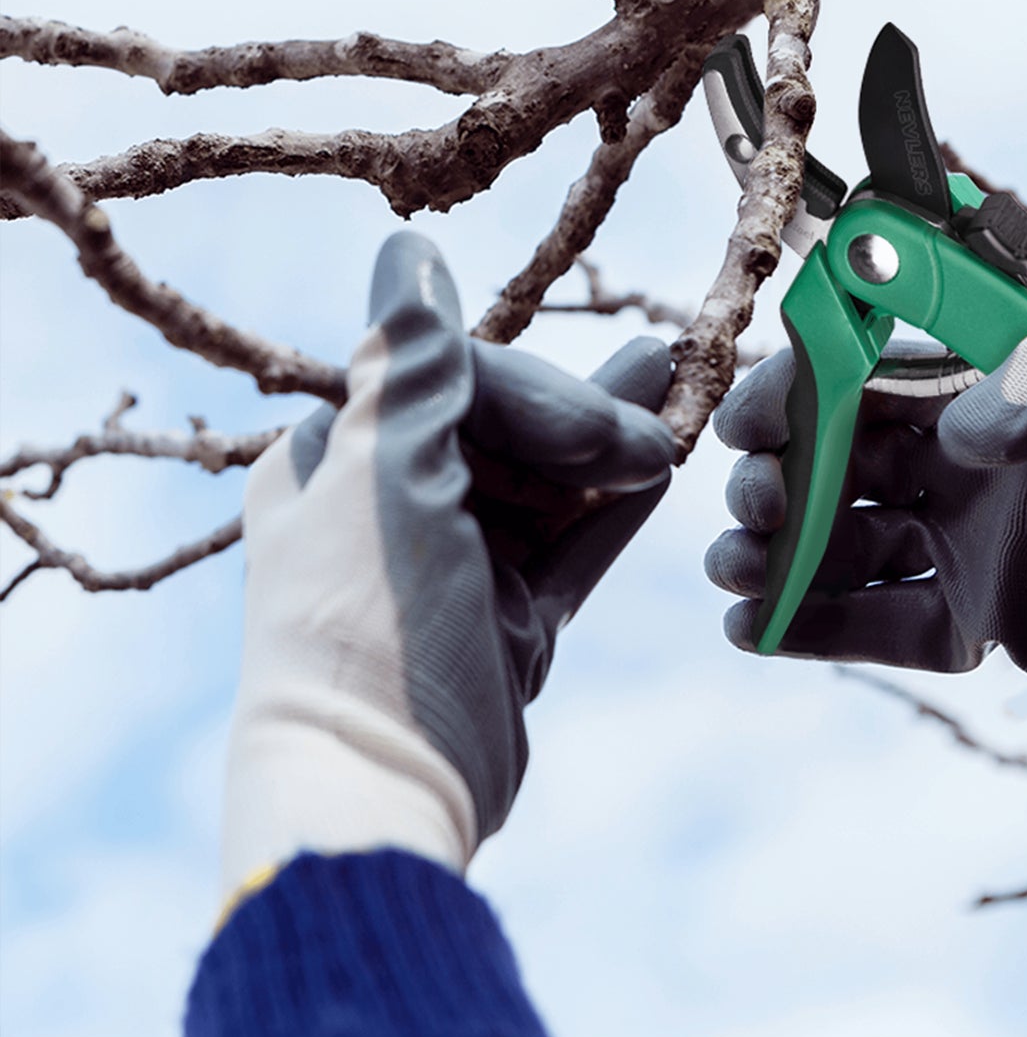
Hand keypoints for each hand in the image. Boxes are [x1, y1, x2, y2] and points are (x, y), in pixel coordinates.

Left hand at [221, 232, 674, 896]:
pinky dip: (617, 508)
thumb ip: (413, 365)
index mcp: (339, 459)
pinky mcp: (509, 617)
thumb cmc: (365, 620)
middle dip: (587, 410)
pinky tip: (666, 466)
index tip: (599, 425)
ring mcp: (458, 563)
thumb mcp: (386, 477)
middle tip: (665, 391)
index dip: (535, 391)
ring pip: (551, 481)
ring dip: (614, 440)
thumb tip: (407, 247)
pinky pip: (573, 545)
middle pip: (509, 426)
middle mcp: (394, 502)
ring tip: (677, 379)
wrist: (381, 789)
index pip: (452, 380)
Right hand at [706, 323, 1026, 741]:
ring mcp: (953, 545)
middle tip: (760, 504)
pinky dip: (812, 628)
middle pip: (825, 465)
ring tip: (738, 573)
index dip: (790, 394)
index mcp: (970, 396)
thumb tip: (958, 433)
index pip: (855, 381)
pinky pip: (876, 625)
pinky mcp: (968, 619)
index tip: (747, 422)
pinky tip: (754, 628)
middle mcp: (947, 466)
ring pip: (836, 547)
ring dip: (774, 556)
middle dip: (771, 480)